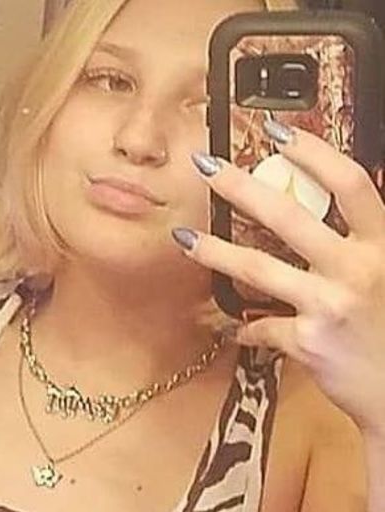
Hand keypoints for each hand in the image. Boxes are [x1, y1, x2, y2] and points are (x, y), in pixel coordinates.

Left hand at [173, 123, 384, 439]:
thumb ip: (368, 237)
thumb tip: (358, 189)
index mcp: (382, 246)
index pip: (349, 185)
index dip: (313, 153)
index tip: (276, 132)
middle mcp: (356, 269)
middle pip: (287, 215)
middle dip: (238, 187)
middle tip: (204, 167)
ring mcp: (329, 305)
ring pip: (258, 268)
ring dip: (215, 251)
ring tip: (184, 239)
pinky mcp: (308, 343)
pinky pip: (263, 327)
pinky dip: (247, 326)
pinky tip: (236, 326)